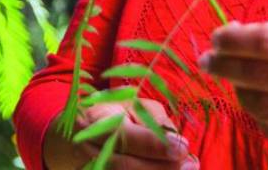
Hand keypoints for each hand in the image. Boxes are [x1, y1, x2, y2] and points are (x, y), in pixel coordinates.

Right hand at [42, 97, 197, 169]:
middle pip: (125, 165)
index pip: (124, 134)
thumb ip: (154, 121)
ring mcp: (91, 167)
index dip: (153, 144)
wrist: (77, 132)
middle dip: (162, 167)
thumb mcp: (134, 104)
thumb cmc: (114, 112)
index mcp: (97, 118)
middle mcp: (89, 147)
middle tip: (191, 165)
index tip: (181, 147)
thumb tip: (178, 143)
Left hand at [199, 20, 267, 166]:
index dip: (235, 39)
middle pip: (258, 75)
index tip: (217, 37)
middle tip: (209, 60)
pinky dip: (260, 117)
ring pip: (260, 106)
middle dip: (225, 65)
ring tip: (237, 81)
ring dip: (240, 91)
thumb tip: (241, 37)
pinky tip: (262, 104)